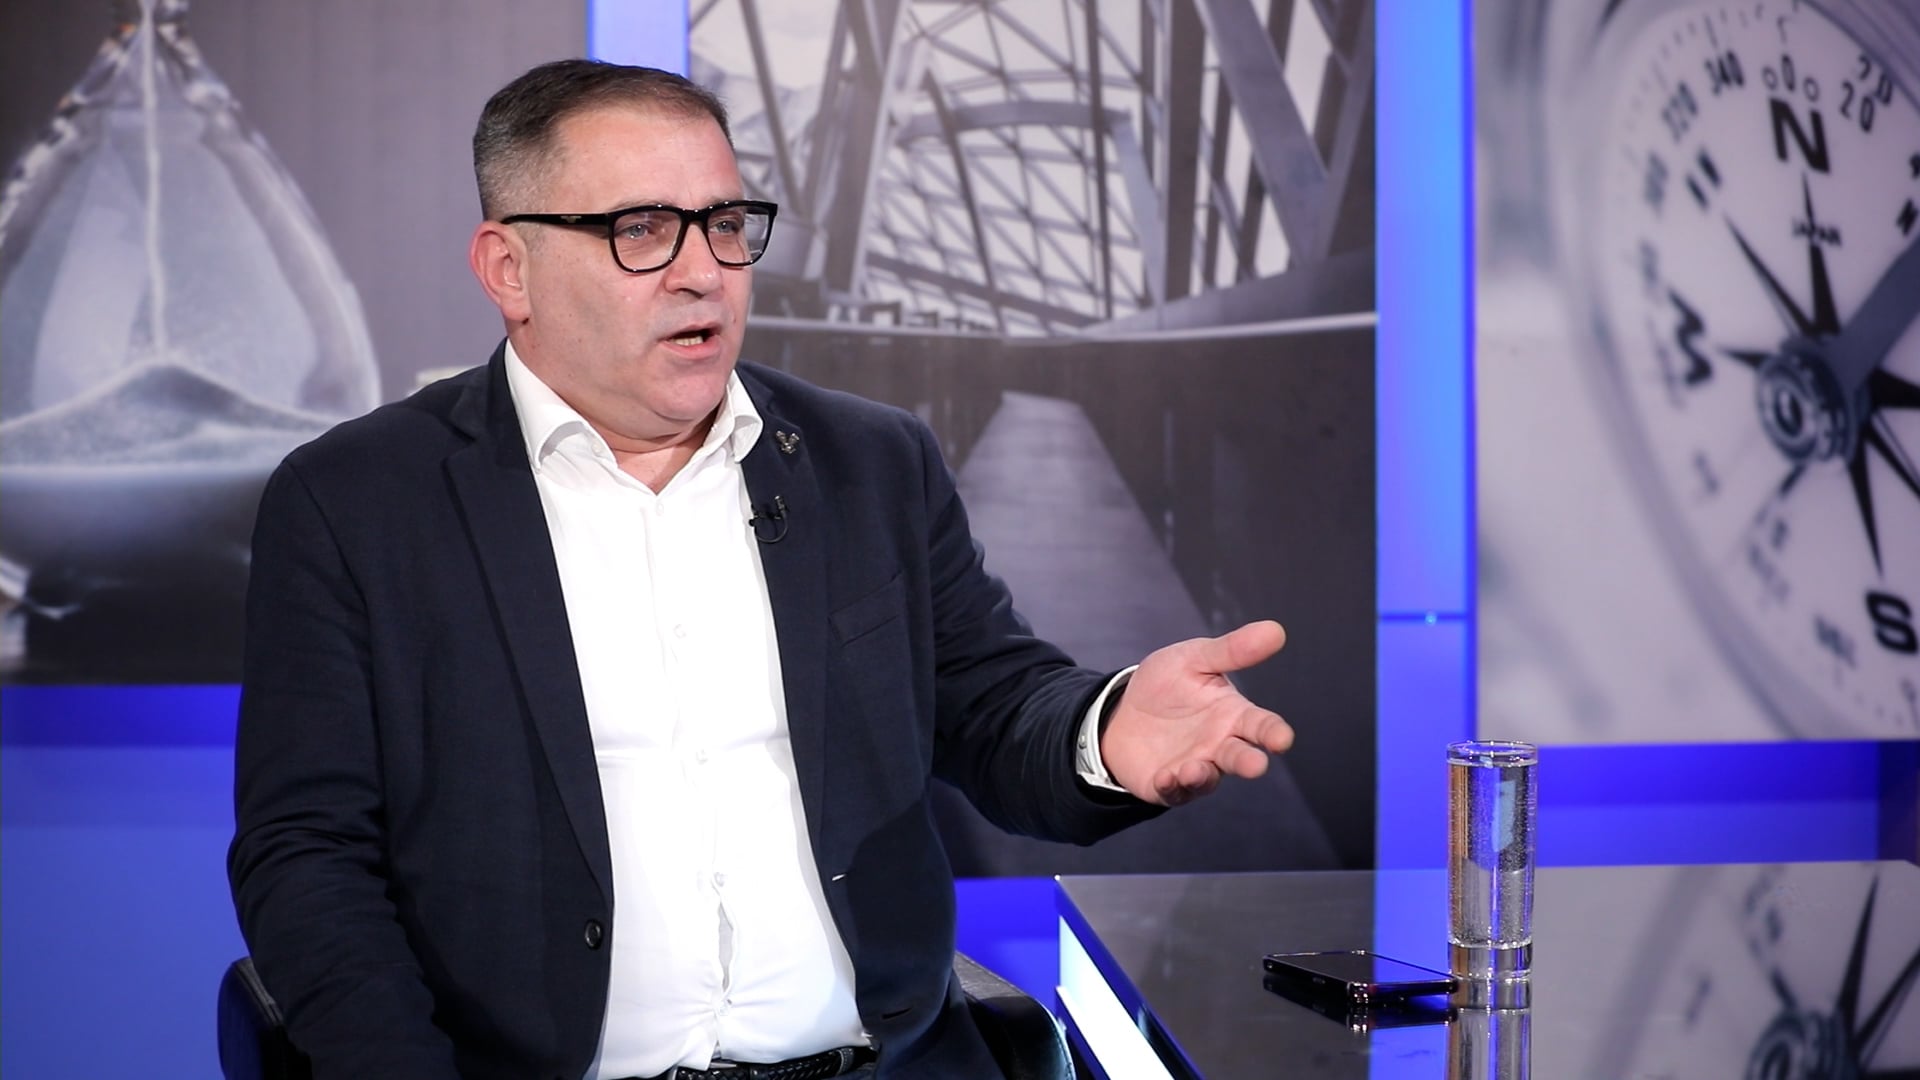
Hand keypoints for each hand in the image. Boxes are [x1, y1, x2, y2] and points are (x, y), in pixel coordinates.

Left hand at [1099, 620, 1293, 805]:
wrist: (1124, 712)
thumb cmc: (1168, 685)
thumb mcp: (1195, 659)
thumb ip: (1232, 650)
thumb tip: (1276, 629)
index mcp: (1233, 715)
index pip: (1261, 725)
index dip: (1274, 733)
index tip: (1283, 739)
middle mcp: (1220, 745)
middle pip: (1240, 757)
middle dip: (1249, 762)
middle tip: (1256, 765)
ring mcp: (1196, 767)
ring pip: (1208, 778)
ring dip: (1203, 775)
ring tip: (1194, 768)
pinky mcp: (1169, 785)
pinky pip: (1173, 790)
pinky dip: (1171, 786)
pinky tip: (1165, 776)